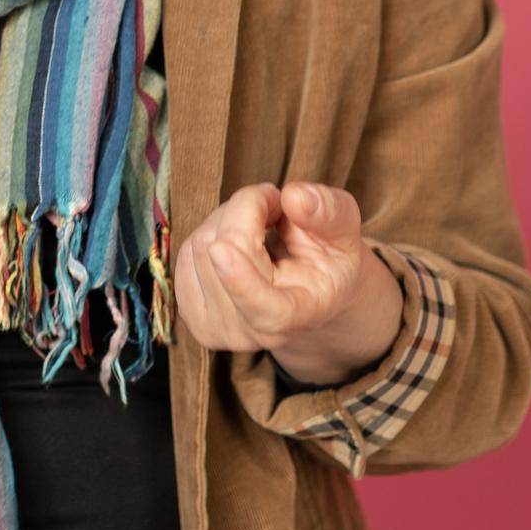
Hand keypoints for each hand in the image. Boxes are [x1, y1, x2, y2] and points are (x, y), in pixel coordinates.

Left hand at [173, 181, 403, 387]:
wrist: (309, 290)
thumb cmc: (329, 257)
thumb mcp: (344, 231)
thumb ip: (329, 212)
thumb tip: (294, 197)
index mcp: (300, 316)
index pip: (266, 309)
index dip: (241, 279)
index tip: (221, 249)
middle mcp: (255, 332)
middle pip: (226, 249)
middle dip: (247, 208)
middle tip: (277, 205)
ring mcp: (218, 329)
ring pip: (201, 244)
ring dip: (228, 218)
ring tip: (261, 227)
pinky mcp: (191, 314)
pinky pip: (185, 253)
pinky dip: (210, 232)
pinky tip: (237, 241)